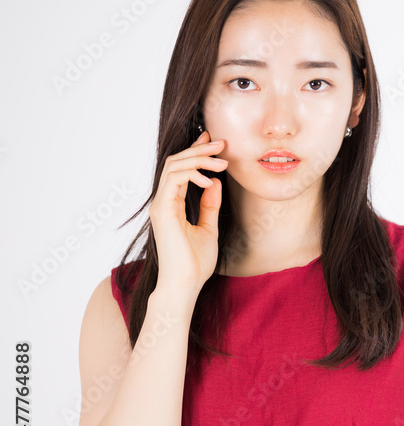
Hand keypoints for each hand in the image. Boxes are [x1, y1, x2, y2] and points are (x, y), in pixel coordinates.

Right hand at [148, 130, 228, 292]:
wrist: (186, 283)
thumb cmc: (196, 262)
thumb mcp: (209, 228)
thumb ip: (210, 205)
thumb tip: (215, 183)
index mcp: (172, 205)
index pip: (181, 170)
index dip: (195, 152)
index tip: (213, 142)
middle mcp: (163, 202)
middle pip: (176, 162)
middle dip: (199, 149)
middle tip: (221, 143)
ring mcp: (161, 205)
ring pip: (174, 166)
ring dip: (199, 159)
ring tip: (222, 160)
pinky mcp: (163, 211)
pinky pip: (175, 180)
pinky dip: (193, 174)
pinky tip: (210, 180)